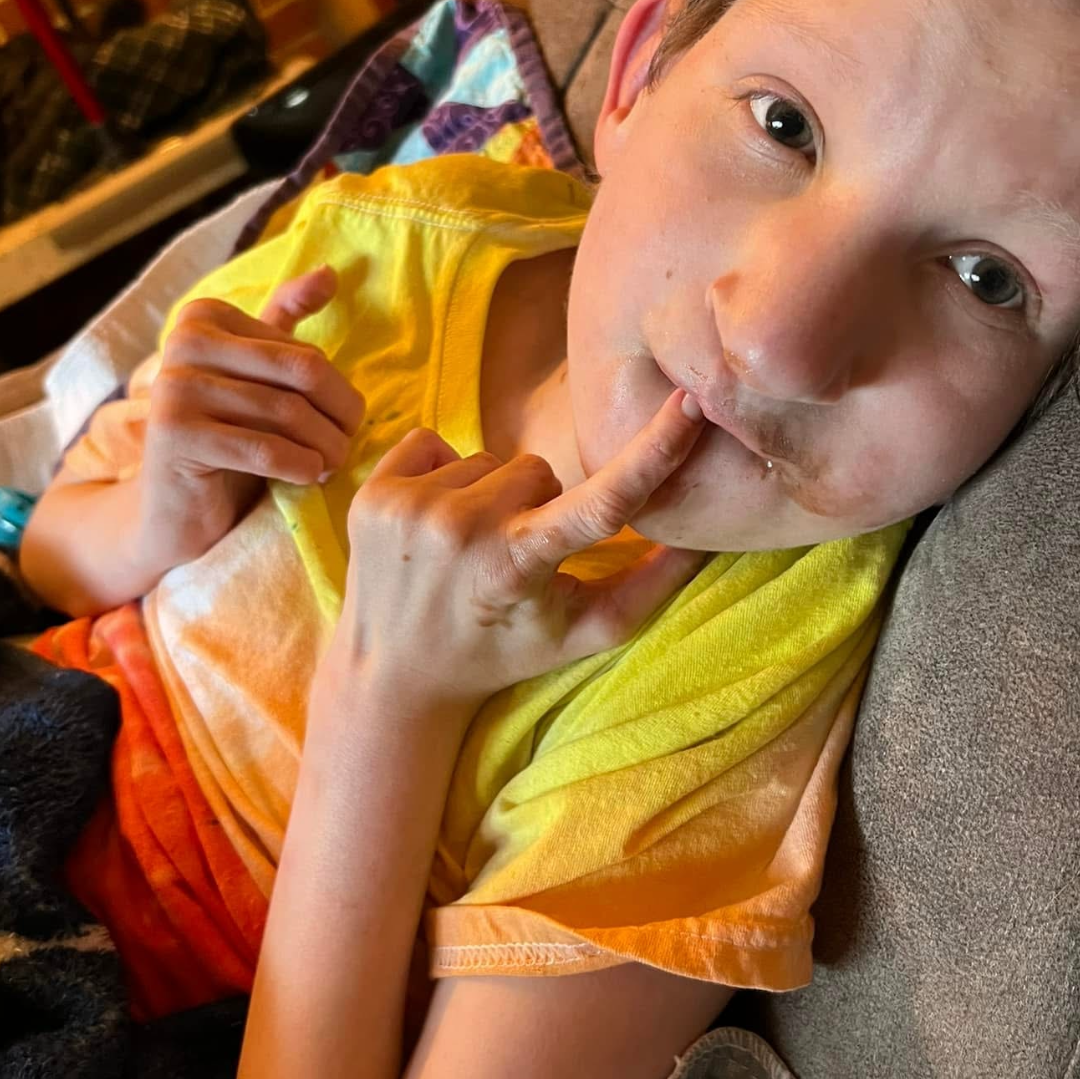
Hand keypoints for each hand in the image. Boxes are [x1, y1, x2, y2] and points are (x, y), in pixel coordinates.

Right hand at [139, 264, 364, 573]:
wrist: (173, 511)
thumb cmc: (225, 441)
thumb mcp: (255, 376)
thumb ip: (284, 321)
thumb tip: (330, 272)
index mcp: (205, 316)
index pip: (301, 350)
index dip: (337, 391)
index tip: (344, 422)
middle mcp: (184, 342)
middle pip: (300, 372)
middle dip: (339, 416)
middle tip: (347, 447)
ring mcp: (175, 387)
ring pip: (286, 412)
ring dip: (325, 447)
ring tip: (331, 465)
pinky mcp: (174, 435)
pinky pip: (263, 447)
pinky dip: (298, 465)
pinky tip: (307, 477)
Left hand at [337, 389, 705, 715]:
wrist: (392, 673)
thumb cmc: (499, 653)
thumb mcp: (580, 633)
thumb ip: (649, 587)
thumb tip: (707, 538)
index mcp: (517, 568)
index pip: (601, 502)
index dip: (652, 451)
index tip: (688, 405)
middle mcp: (461, 532)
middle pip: (539, 470)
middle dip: (538, 504)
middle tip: (515, 554)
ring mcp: (410, 509)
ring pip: (488, 460)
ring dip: (489, 496)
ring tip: (470, 548)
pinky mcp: (372, 493)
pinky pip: (434, 444)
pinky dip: (441, 477)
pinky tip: (433, 527)